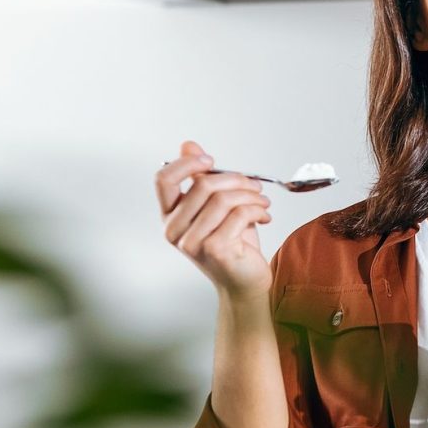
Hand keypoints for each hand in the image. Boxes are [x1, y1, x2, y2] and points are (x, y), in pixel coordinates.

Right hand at [155, 140, 272, 300]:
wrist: (245, 281)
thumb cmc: (232, 244)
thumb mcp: (216, 207)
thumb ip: (201, 178)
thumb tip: (188, 145)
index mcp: (170, 216)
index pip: (163, 179)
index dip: (186, 163)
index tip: (210, 161)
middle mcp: (175, 230)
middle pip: (202, 185)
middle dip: (236, 179)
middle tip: (255, 185)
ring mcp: (192, 242)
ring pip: (224, 199)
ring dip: (251, 195)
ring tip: (263, 201)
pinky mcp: (215, 249)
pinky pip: (239, 214)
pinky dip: (258, 210)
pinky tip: (264, 216)